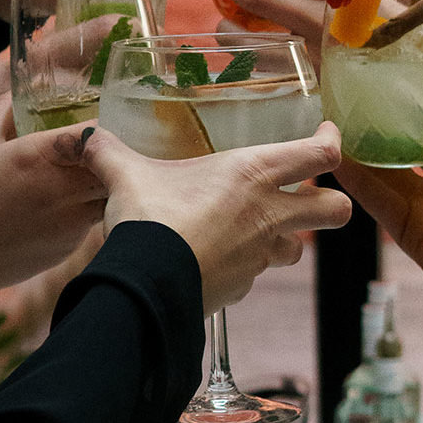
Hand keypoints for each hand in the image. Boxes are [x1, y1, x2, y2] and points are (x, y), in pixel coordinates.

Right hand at [0, 100, 105, 329]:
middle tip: (99, 151)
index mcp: (41, 154)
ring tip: (84, 179)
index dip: (100, 126)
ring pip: (108, 195)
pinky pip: (90, 221)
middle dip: (111, 156)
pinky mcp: (67, 248)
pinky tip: (60, 210)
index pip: (97, 132)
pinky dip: (85, 211)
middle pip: (114, 165)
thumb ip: (2, 113)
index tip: (95, 123)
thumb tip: (18, 92)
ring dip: (104, 185)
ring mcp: (70, 222)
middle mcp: (63, 188)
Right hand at [80, 122, 351, 314]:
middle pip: (336, 210)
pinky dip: (248, 265)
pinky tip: (221, 256)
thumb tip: (86, 136)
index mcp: (253, 173)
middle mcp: (269, 214)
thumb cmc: (148, 219)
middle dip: (332, 202)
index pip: (320, 155)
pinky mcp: (244, 287)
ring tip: (261, 225)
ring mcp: (261, 255)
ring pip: (300, 246)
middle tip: (312, 190)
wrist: (145, 286)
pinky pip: (258, 274)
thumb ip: (110, 152)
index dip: (332, 142)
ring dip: (288, 236)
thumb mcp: (127, 175)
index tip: (328, 134)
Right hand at [335, 66, 422, 325]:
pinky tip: (331, 155)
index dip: (415, 83)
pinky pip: (375, 197)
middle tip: (344, 84)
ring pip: (380, 162)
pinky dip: (353, 178)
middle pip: (402, 131)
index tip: (387, 57)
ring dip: (356, 143)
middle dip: (376, 111)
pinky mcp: (409, 226)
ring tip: (327, 114)